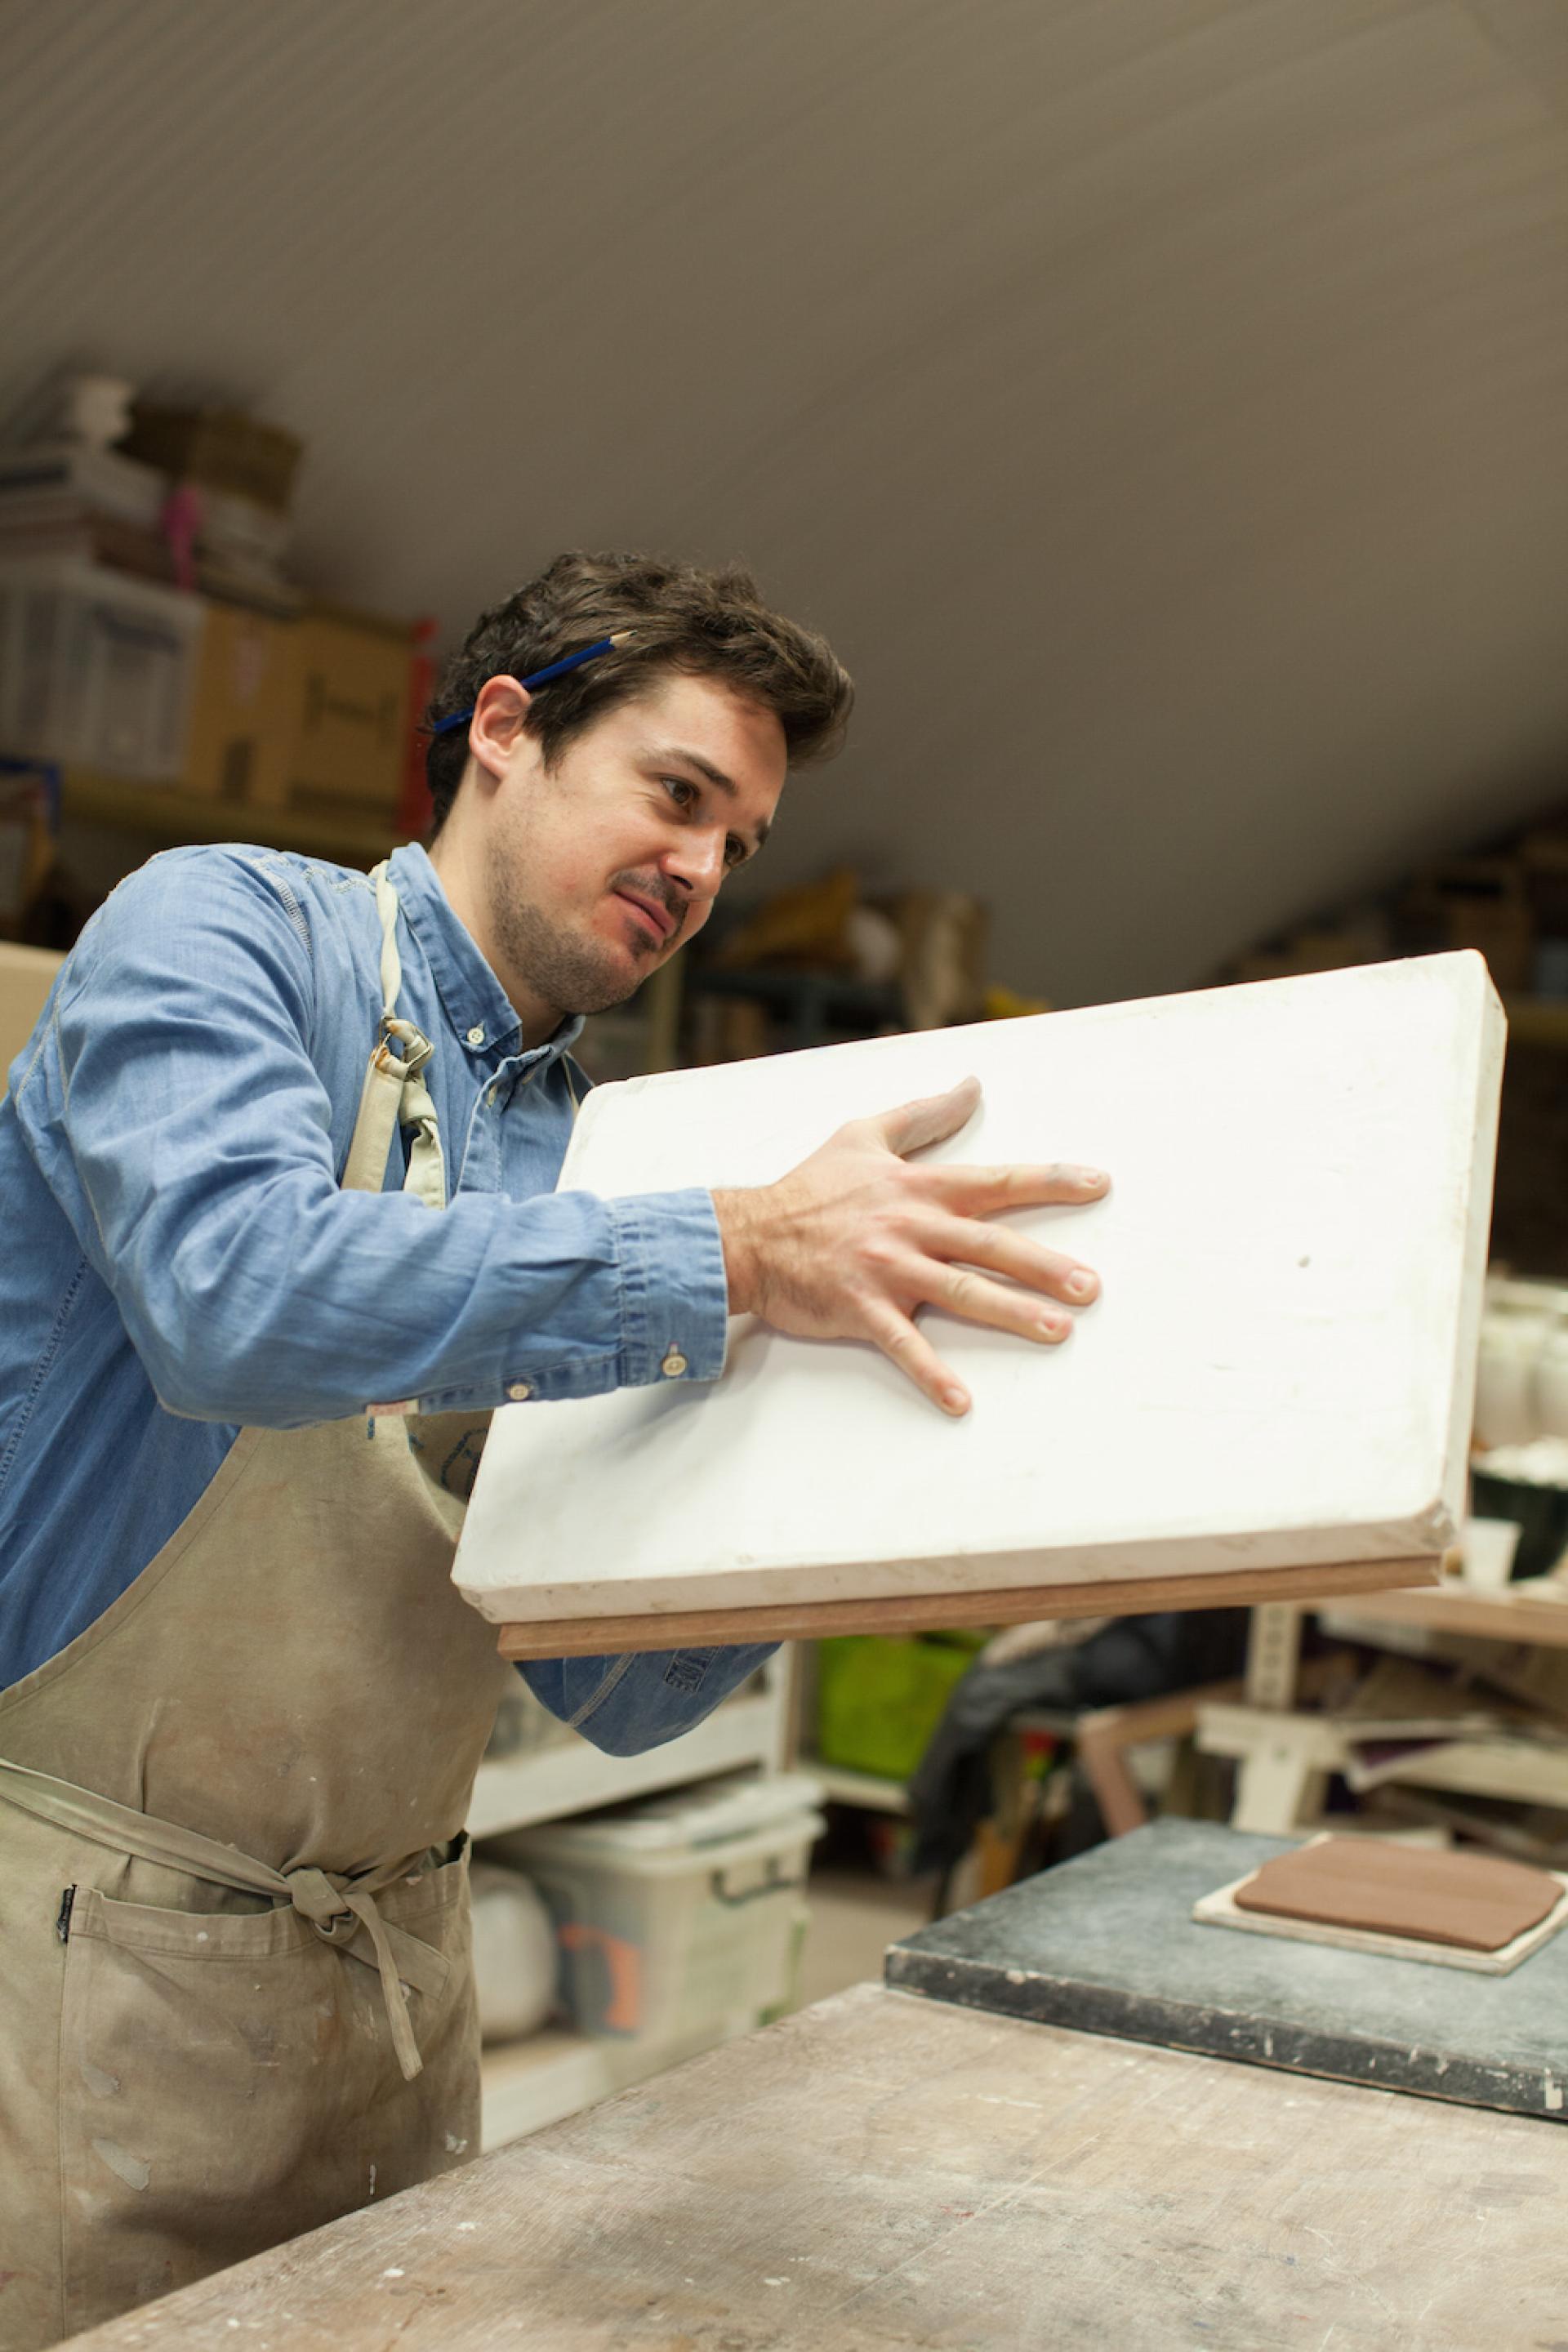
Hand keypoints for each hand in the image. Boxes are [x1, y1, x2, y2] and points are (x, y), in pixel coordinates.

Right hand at [712, 1076, 1107, 1416]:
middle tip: (1092, 1285)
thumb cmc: (807, 1188)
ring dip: (1012, 1312)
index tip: (1098, 1184)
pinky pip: (902, 1345)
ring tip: (1058, 1331)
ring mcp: (887, 1270)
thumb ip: (924, 1114)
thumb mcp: (864, 1134)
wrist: (746, 1235)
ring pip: (960, 1292)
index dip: (1050, 1181)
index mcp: (917, 1187)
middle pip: (990, 1244)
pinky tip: (960, 1400)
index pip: (996, 1180)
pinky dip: (931, 1373)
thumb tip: (971, 1085)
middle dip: (1045, 1264)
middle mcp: (910, 1227)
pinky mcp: (860, 1309)